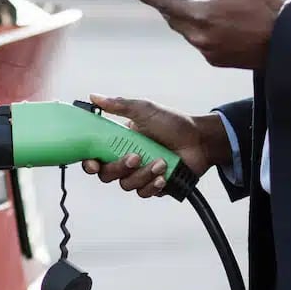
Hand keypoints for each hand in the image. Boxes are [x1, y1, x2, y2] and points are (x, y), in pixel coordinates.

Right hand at [81, 94, 231, 198]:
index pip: (96, 157)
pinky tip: (163, 175)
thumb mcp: (145, 110)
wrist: (200, 140)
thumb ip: (119, 105)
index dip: (90, 163)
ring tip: (161, 162)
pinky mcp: (154, 186)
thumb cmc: (173, 123)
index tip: (93, 163)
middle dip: (120, 167)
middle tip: (135, 156)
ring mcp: (140, 174)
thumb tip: (94, 96)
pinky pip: (144, 193)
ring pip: (126, 185)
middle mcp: (126, 160)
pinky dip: (153, 185)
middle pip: (107, 174)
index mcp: (119, 142)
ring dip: (142, 175)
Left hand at [133, 0, 285, 69]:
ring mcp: (207, 51)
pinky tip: (208, 23)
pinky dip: (198, 31)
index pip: (165, 4)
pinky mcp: (215, 60)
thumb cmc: (263, 7)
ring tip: (184, 5)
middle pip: (173, 20)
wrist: (285, 42)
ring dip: (182, 19)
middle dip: (166, 7)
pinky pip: (199, 43)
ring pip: (185, 32)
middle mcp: (200, 36)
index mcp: (202, 15)